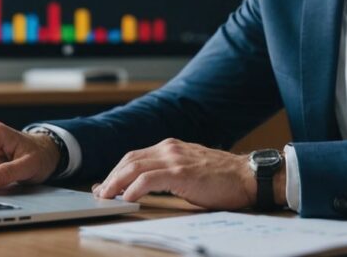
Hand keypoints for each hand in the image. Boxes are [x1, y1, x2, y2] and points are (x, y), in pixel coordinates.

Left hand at [92, 138, 257, 208]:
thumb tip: (143, 187)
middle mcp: (169, 149)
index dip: (117, 171)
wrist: (247, 176)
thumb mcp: (189, 169)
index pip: (134, 157)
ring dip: (116, 183)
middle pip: (129, 160)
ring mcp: (175, 159)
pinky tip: (127, 198)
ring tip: (106, 197)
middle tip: (100, 193)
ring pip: (134, 168)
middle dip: (111, 177)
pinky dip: (133, 188)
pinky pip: (149, 179)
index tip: (105, 185)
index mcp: (170, 147)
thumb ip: (168, 173)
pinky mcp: (181, 173)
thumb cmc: (222, 178)